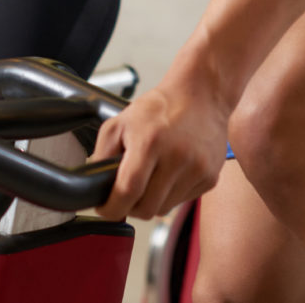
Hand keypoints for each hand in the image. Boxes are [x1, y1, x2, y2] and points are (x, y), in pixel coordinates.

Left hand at [90, 74, 228, 219]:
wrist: (201, 94)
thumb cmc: (160, 107)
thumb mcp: (121, 122)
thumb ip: (102, 154)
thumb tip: (95, 186)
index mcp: (150, 142)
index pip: (128, 191)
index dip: (112, 208)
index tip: (105, 209)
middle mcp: (177, 157)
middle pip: (146, 208)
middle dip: (130, 206)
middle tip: (127, 192)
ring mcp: (197, 169)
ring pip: (164, 209)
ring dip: (151, 201)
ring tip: (151, 177)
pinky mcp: (210, 177)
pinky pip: (182, 202)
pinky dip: (171, 194)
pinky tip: (170, 173)